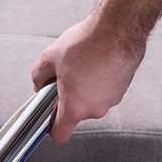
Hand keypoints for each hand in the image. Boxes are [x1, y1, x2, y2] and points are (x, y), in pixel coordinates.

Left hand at [29, 16, 147, 143]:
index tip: (49, 115)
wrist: (120, 27)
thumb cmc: (89, 42)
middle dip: (68, 97)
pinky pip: (105, 90)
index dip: (51, 126)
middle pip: (76, 112)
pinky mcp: (123, 88)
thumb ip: (38, 76)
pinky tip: (96, 61)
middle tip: (64, 76)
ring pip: (91, 100)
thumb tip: (39, 83)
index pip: (60, 134)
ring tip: (83, 63)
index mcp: (75, 108)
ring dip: (84, 87)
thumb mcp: (50, 57)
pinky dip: (99, 80)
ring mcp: (112, 99)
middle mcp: (96, 109)